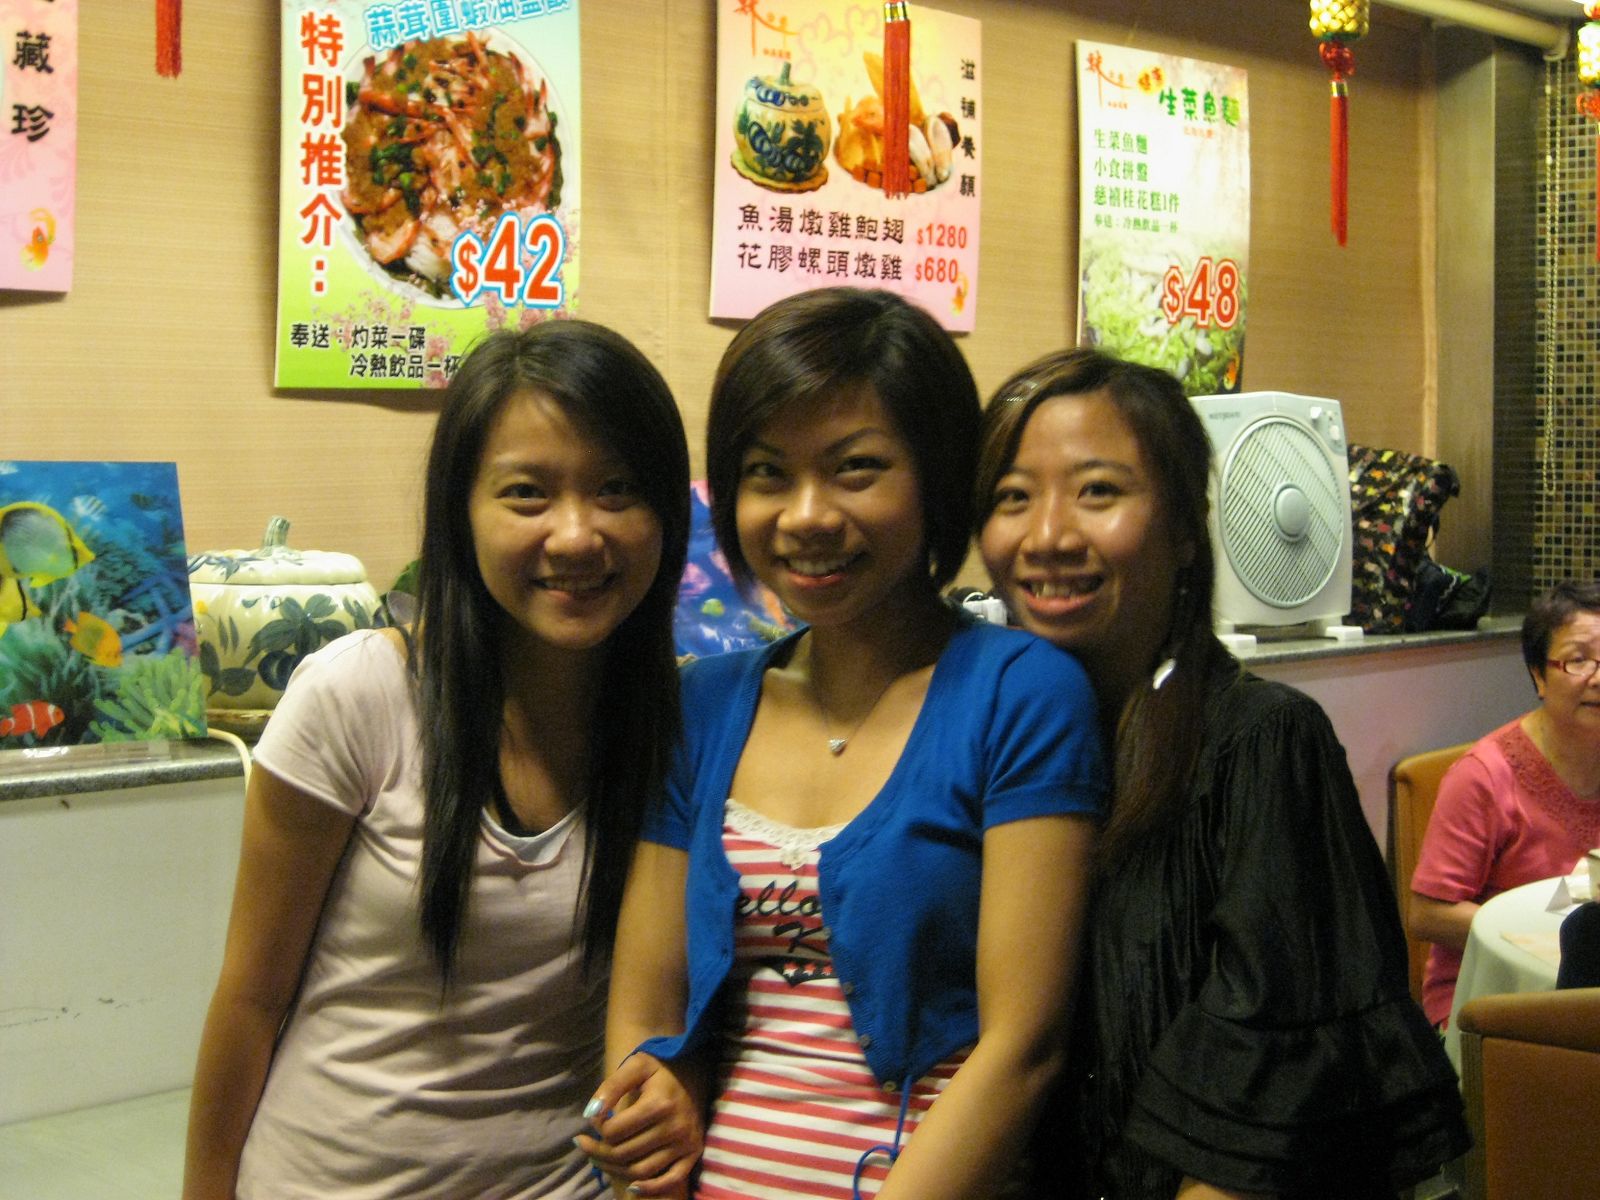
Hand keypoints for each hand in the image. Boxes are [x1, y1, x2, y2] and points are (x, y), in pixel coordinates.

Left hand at [575, 1052, 702, 1197]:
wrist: (696, 1070)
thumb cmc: (661, 1068)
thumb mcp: (635, 1066)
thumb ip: (611, 1087)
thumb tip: (590, 1114)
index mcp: (659, 1104)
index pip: (614, 1131)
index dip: (598, 1128)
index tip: (594, 1119)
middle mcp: (675, 1127)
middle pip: (624, 1153)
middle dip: (598, 1151)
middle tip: (584, 1144)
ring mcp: (685, 1143)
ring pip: (641, 1170)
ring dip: (614, 1169)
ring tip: (598, 1159)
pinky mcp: (693, 1153)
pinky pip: (670, 1180)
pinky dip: (650, 1188)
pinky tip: (632, 1187)